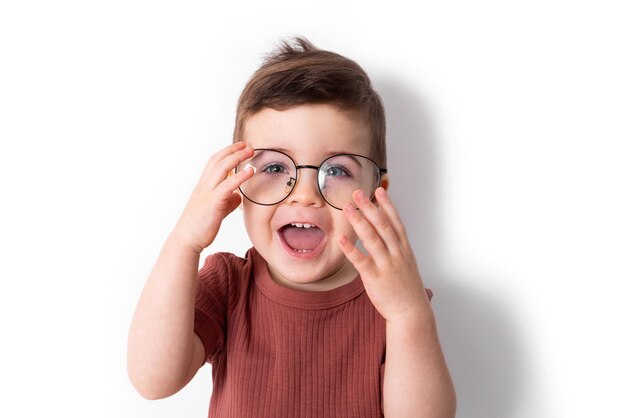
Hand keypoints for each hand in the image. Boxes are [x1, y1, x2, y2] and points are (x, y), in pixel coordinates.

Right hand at [172, 142, 254, 253]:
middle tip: (247, 145)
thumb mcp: (216, 210)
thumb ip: (227, 201)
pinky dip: (240, 176)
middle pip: (218, 160)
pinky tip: (251, 171)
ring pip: (222, 168)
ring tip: (250, 151)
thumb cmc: (200, 226)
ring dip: (237, 157)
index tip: (239, 147)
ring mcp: (207, 193)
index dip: (226, 152)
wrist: (187, 240)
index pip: (213, 162)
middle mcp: (204, 186)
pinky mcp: (213, 202)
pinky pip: (228, 185)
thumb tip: (239, 196)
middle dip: (232, 150)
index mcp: (203, 186)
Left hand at [338, 187, 431, 322]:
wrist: (411, 312)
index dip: (387, 205)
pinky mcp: (375, 278)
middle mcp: (397, 254)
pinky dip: (351, 249)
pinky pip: (361, 261)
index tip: (379, 190)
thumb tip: (383, 232)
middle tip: (358, 193)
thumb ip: (395, 247)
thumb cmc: (406, 288)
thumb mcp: (406, 263)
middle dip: (370, 207)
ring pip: (372, 239)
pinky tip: (342, 238)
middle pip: (383, 225)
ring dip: (359, 221)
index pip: (395, 222)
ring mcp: (387, 265)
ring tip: (348, 208)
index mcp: (404, 249)